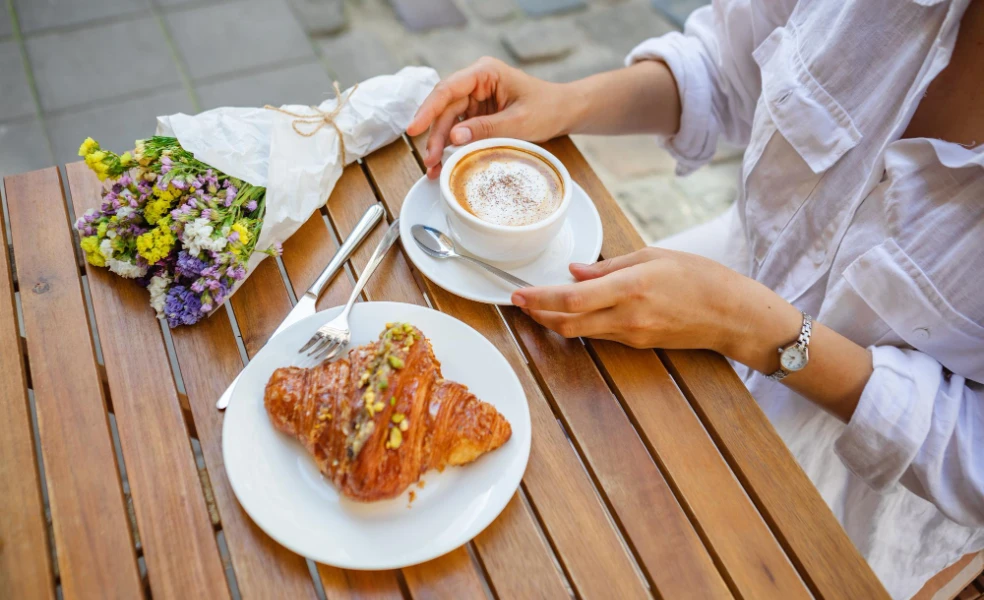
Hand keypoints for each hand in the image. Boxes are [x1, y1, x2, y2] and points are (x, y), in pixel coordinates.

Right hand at [406, 57, 571, 178]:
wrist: (565, 111)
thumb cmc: (548, 109)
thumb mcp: (519, 122)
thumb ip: (487, 128)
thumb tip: (454, 137)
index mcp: (485, 73)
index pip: (447, 89)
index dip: (428, 110)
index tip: (413, 129)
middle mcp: (476, 82)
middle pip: (445, 109)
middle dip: (436, 136)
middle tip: (430, 162)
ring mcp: (476, 98)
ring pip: (449, 121)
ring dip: (441, 144)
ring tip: (434, 169)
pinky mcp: (479, 113)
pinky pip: (460, 129)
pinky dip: (453, 146)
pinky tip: (445, 163)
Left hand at [511, 247, 750, 351]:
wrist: (731, 315)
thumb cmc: (699, 277)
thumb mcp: (653, 257)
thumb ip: (609, 266)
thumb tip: (575, 271)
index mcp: (631, 287)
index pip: (573, 298)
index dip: (540, 298)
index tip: (518, 294)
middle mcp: (627, 316)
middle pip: (568, 323)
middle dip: (538, 314)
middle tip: (519, 301)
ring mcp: (632, 335)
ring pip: (580, 333)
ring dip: (555, 321)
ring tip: (537, 306)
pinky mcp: (637, 344)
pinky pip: (599, 335)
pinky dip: (580, 324)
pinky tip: (572, 312)